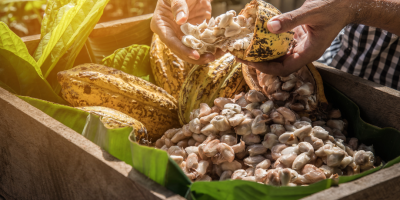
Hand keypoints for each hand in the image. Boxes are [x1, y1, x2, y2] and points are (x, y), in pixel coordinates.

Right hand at [151, 0, 223, 64]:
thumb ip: (177, 6)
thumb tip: (181, 20)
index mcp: (161, 25)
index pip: (171, 42)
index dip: (183, 50)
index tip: (195, 55)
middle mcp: (171, 34)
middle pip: (181, 51)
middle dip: (196, 57)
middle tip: (210, 58)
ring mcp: (183, 35)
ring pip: (192, 50)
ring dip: (205, 54)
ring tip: (218, 54)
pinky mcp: (195, 34)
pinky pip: (202, 43)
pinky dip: (211, 47)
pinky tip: (220, 48)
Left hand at [237, 0, 352, 75]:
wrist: (347, 2)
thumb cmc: (333, 7)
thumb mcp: (312, 11)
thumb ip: (291, 20)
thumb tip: (269, 27)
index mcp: (309, 53)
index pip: (284, 69)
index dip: (266, 68)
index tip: (250, 62)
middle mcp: (304, 53)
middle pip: (278, 65)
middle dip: (260, 62)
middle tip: (241, 55)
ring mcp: (301, 46)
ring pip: (279, 56)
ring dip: (263, 53)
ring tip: (246, 48)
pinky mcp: (299, 38)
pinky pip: (281, 45)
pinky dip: (270, 43)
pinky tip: (258, 37)